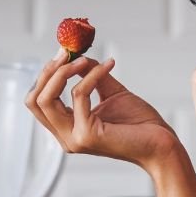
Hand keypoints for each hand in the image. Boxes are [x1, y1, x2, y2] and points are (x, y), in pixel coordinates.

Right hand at [25, 54, 180, 175]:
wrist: (161, 143)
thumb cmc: (139, 123)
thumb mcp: (110, 93)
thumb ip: (91, 76)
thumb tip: (77, 56)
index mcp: (67, 129)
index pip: (38, 101)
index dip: (45, 75)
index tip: (62, 53)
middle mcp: (66, 137)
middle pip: (34, 100)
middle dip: (48, 72)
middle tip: (65, 53)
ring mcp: (74, 138)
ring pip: (47, 99)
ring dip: (63, 72)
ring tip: (82, 59)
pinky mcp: (87, 135)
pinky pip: (78, 95)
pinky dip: (91, 75)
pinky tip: (109, 66)